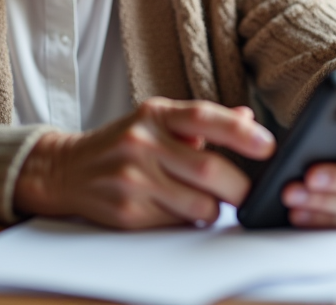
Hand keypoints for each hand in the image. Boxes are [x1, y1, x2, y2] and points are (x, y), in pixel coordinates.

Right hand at [13, 97, 275, 229]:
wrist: (66, 169)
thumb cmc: (123, 142)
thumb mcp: (157, 119)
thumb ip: (202, 121)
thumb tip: (248, 120)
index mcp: (155, 114)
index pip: (203, 117)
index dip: (240, 132)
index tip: (268, 145)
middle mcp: (142, 142)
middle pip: (208, 169)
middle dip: (240, 187)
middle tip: (251, 192)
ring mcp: (133, 178)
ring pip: (198, 203)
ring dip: (215, 208)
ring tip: (210, 201)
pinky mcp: (127, 211)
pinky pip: (177, 222)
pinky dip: (189, 219)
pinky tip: (179, 208)